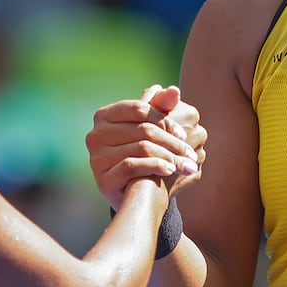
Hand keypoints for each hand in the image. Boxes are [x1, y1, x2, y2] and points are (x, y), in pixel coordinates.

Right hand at [87, 85, 205, 208]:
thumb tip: (174, 90)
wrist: (132, 195)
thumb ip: (160, 107)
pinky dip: (156, 166)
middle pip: (143, 130)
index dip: (165, 119)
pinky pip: (132, 166)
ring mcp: (96, 158)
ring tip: (188, 165)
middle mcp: (95, 135)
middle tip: (191, 154)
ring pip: (141, 148)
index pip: (139, 109)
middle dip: (172, 143)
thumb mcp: (149, 128)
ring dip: (170, 157)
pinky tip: (171, 171)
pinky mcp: (102, 180)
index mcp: (104, 116)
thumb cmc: (141, 155)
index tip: (183, 134)